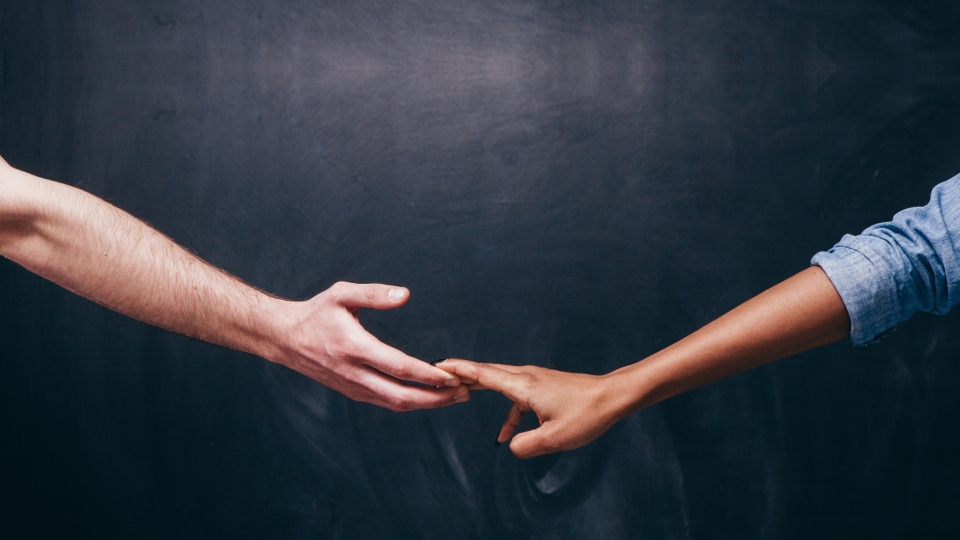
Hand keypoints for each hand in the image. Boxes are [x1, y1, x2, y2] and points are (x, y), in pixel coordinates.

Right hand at [274, 282, 469, 411]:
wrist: (285, 339)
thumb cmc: (316, 313)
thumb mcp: (341, 294)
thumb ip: (373, 293)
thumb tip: (405, 295)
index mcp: (354, 348)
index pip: (399, 368)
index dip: (428, 375)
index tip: (453, 375)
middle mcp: (354, 374)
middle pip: (402, 396)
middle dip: (437, 398)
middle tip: (465, 393)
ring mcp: (353, 387)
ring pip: (396, 404)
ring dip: (428, 403)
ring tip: (456, 397)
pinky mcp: (353, 392)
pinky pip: (387, 402)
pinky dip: (412, 402)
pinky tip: (430, 396)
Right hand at [436, 359, 625, 457]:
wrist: (613, 397)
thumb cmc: (586, 414)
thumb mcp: (554, 439)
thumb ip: (525, 445)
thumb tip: (511, 446)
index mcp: (523, 386)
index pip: (483, 375)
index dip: (458, 370)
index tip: (438, 365)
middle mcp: (526, 377)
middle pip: (487, 373)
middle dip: (462, 373)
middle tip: (439, 372)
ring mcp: (535, 380)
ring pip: (500, 382)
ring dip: (481, 388)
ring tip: (461, 394)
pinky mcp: (544, 386)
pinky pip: (517, 396)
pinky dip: (508, 411)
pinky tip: (507, 434)